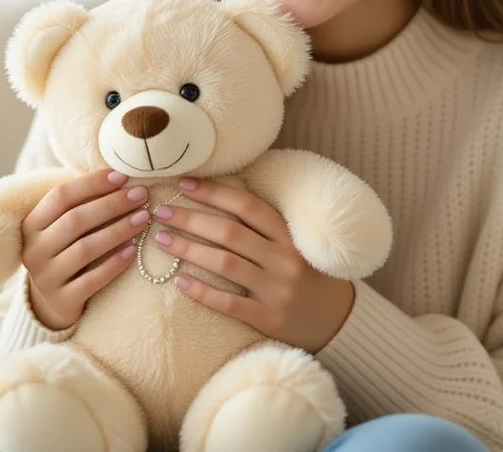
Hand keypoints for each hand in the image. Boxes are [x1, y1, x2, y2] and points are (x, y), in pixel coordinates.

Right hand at [21, 169, 151, 330]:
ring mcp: (45, 277)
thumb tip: (121, 176)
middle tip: (141, 196)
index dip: (92, 184)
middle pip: (75, 221)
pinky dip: (113, 264)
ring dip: (118, 231)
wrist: (52, 303)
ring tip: (143, 219)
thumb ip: (81, 204)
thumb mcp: (62, 228)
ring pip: (85, 249)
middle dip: (111, 205)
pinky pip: (91, 280)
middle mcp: (34, 250)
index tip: (123, 177)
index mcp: (31, 224)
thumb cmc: (65, 252)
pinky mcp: (61, 300)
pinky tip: (133, 252)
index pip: (60, 196)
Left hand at [153, 178, 354, 353]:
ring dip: (189, 249)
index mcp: (290, 236)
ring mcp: (277, 290)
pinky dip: (203, 292)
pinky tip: (180, 282)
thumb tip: (218, 200)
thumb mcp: (296, 244)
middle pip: (230, 232)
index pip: (247, 205)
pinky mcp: (270, 319)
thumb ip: (265, 227)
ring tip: (162, 239)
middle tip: (162, 211)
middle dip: (191, 219)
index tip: (184, 183)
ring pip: (225, 264)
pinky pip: (230, 303)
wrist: (340, 320)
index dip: (214, 192)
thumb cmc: (309, 275)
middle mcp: (284, 259)